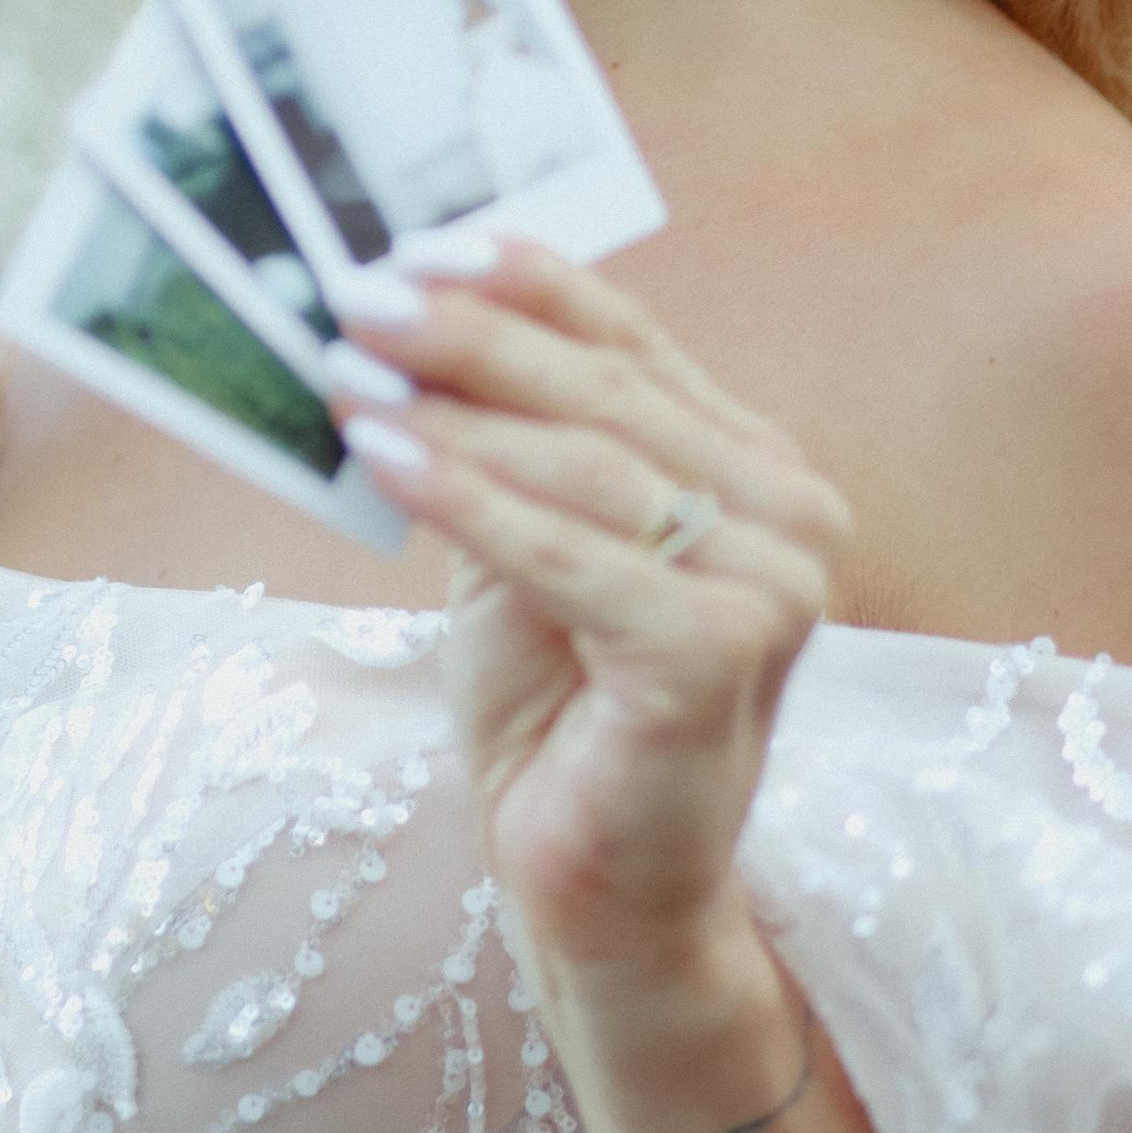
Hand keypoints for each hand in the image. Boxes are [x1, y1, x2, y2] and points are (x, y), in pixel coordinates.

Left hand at [323, 243, 852, 1001]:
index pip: (629, 338)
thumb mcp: (516, 545)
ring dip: (452, 409)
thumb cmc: (553, 710)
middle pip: (605, 390)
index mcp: (750, 465)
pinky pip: (569, 555)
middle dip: (469, 336)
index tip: (415, 246)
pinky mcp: (720, 654)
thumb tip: (397, 319)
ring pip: (587, 464)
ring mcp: (771, 585)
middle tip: (357, 295)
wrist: (594, 886)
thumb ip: (496, 440)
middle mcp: (786, 511)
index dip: (523, 285)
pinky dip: (467, 501)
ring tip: (346, 373)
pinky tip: (382, 456)